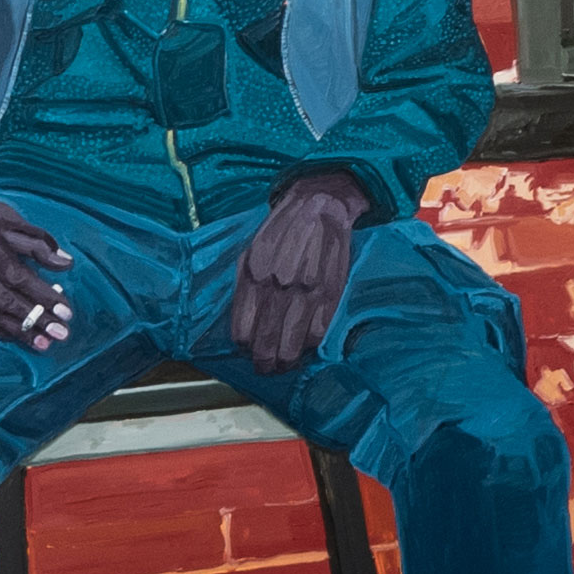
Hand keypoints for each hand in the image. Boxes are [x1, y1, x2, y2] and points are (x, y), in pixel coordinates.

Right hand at [0, 172, 75, 346]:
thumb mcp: (0, 214)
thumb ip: (33, 240)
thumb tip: (66, 263)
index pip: (17, 275)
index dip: (43, 296)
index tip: (66, 311)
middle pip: (1, 299)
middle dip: (35, 320)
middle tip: (60, 334)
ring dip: (14, 330)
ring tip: (40, 342)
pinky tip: (7, 334)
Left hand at [230, 168, 377, 372]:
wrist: (320, 205)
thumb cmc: (281, 231)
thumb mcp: (251, 252)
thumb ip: (246, 288)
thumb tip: (245, 325)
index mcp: (253, 276)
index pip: (243, 329)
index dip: (244, 346)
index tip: (248, 351)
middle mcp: (278, 286)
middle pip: (266, 341)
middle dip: (264, 362)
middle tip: (265, 368)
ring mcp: (306, 291)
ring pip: (293, 342)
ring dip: (287, 360)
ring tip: (284, 366)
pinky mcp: (331, 292)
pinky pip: (317, 331)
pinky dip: (310, 344)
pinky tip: (305, 346)